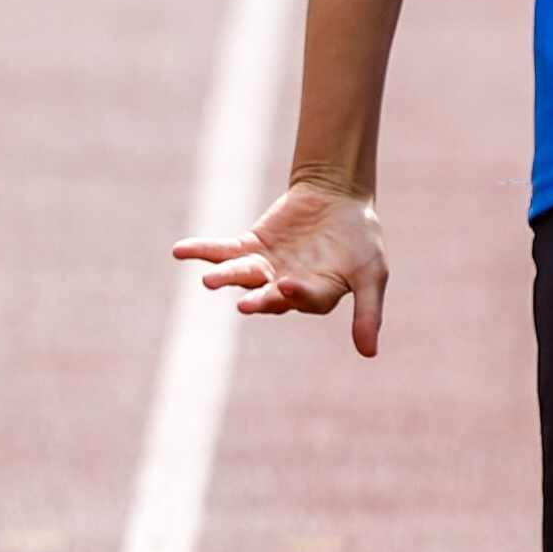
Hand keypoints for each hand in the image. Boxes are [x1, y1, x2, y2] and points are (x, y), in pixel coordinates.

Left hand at [172, 175, 387, 354]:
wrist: (340, 196)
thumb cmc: (361, 238)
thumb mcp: (372, 274)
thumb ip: (368, 312)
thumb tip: (369, 355)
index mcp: (316, 297)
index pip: (304, 300)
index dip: (297, 295)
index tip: (289, 286)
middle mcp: (286, 287)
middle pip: (268, 296)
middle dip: (258, 300)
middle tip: (244, 306)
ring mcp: (266, 268)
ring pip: (243, 276)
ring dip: (225, 278)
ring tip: (208, 282)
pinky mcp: (250, 246)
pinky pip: (223, 250)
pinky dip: (202, 250)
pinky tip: (180, 251)